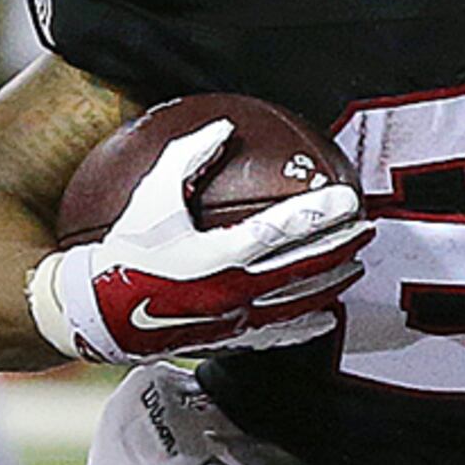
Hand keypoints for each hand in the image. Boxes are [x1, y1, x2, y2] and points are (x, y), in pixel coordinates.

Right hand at [26, 121, 367, 364]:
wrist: (96, 313)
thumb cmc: (122, 250)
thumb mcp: (151, 195)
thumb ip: (189, 156)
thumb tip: (223, 125)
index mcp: (221, 253)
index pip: (285, 230)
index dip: (320, 214)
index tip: (348, 198)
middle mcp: (236, 290)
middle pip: (305, 266)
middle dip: (341, 245)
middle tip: (368, 227)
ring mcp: (236, 319)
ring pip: (298, 301)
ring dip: (332, 281)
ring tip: (356, 265)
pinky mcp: (228, 339)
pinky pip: (277, 335)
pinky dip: (306, 326)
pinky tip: (324, 318)